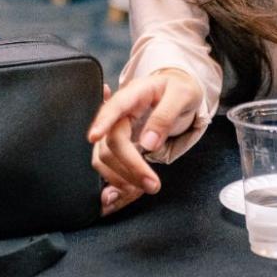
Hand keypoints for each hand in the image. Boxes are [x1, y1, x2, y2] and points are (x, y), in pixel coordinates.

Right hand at [86, 68, 205, 214]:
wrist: (179, 89)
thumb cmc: (181, 89)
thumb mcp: (183, 96)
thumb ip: (165, 117)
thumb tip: (148, 143)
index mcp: (133, 94)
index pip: (112, 108)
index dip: (101, 122)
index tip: (93, 136)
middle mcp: (119, 112)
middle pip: (110, 142)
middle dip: (128, 167)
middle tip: (153, 186)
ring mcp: (116, 128)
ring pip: (104, 156)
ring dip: (120, 177)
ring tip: (145, 187)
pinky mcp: (119, 142)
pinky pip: (109, 163)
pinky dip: (117, 178)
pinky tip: (132, 186)